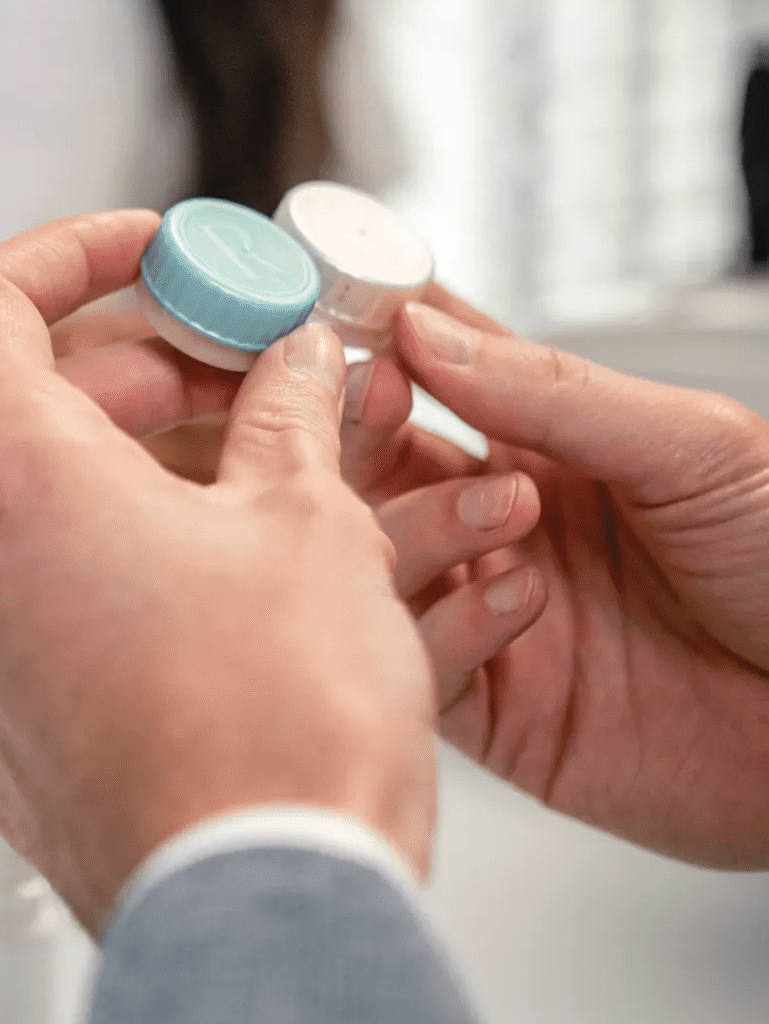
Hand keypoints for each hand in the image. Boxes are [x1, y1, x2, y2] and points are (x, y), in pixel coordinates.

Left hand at [0, 211, 436, 934]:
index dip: (64, 250)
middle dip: (143, 370)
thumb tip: (291, 364)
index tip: (147, 248)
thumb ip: (287, 414)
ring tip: (266, 483)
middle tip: (247, 371)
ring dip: (146, 476)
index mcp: (15, 477)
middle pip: (28, 409)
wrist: (266, 916)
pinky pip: (57, 614)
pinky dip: (130, 570)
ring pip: (50, 518)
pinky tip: (230, 591)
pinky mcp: (12, 735)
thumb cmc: (278, 731)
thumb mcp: (309, 521)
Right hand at [373, 301, 768, 867]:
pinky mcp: (500, 712)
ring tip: (499, 517)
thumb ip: (552, 390)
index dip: (379, 334)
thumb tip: (422, 329)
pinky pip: (421, 665)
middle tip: (379, 402)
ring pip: (381, 561)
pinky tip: (516, 602)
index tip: (330, 311)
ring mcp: (495, 613)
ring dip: (415, 527)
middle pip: (380, 463)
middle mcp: (505, 520)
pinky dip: (442, 631)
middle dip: (361, 428)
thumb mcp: (693, 447)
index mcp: (550, 441)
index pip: (434, 366)